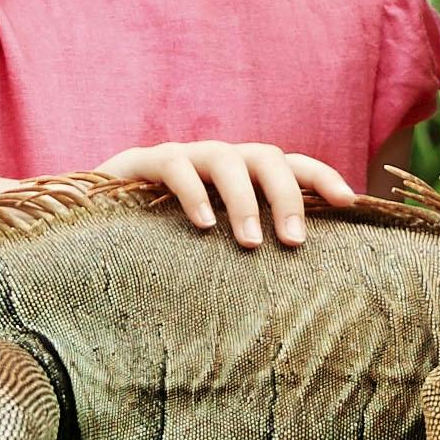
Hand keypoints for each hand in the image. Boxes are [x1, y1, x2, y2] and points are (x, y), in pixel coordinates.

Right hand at [98, 140, 355, 251]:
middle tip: (294, 243)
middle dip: (286, 195)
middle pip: (266, 156)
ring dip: (243, 199)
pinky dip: (194, 193)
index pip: (292, 163)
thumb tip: (309, 284)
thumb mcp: (214, 249)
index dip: (322, 177)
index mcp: (243, 175)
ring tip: (251, 244)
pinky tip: (202, 226)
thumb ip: (249, 248)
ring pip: (225, 158)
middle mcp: (219, 159)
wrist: (89, 224)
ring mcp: (181, 155)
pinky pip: (175, 166)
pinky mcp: (141, 162)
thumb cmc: (164, 245)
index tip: (350, 203)